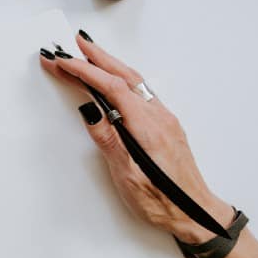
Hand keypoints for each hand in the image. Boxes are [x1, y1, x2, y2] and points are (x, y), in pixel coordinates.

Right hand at [40, 31, 233, 243]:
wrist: (195, 214)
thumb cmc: (163, 202)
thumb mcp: (127, 176)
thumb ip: (108, 141)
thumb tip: (90, 111)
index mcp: (147, 126)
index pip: (111, 87)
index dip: (84, 70)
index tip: (61, 61)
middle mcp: (158, 116)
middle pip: (124, 75)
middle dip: (96, 56)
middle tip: (73, 43)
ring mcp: (164, 118)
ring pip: (134, 81)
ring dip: (109, 64)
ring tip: (89, 53)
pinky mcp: (166, 125)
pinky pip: (141, 91)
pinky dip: (122, 78)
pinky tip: (114, 79)